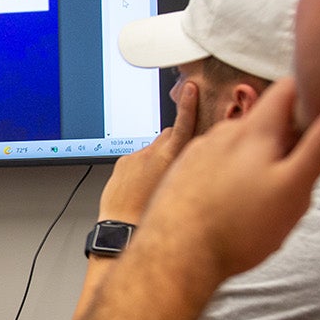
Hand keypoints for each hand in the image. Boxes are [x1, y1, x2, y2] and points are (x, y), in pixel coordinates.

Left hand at [97, 82, 198, 221]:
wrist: (122, 229)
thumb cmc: (154, 219)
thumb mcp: (182, 191)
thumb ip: (190, 172)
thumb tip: (197, 165)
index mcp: (169, 158)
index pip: (182, 125)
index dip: (188, 106)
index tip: (190, 89)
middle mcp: (151, 153)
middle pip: (168, 135)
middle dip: (175, 142)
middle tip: (178, 161)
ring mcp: (134, 157)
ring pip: (152, 150)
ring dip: (157, 158)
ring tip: (156, 183)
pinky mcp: (121, 163)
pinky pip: (136, 159)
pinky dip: (141, 167)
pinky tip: (141, 187)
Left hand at [140, 79, 319, 279]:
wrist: (173, 256)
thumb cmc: (237, 226)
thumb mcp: (292, 189)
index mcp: (253, 131)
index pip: (286, 89)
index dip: (310, 94)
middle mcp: (221, 134)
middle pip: (265, 121)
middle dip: (288, 138)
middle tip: (304, 171)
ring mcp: (199, 153)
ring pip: (241, 145)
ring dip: (260, 159)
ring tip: (269, 196)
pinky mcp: (184, 174)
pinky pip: (218, 165)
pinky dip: (234, 176)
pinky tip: (238, 205)